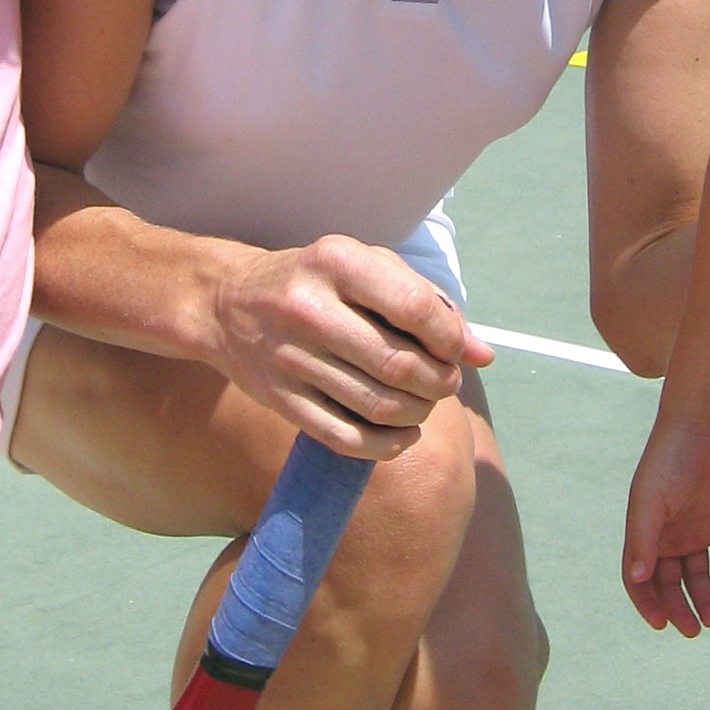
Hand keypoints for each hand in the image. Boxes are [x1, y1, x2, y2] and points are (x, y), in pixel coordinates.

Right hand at [210, 236, 494, 460]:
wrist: (226, 303)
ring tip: (423, 404)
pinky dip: (387, 446)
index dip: (449, 338)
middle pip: (400, 366)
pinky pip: (346, 439)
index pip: (415, 308)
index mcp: (336, 262)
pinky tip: (401, 434)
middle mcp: (309, 308)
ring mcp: (290, 358)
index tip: (452, 350)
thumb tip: (482, 355)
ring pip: (378, 407)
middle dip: (439, 383)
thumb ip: (429, 302)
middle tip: (444, 383)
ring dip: (418, 414)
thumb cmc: (316, 281)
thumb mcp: (367, 268)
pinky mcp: (279, 400)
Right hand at [622, 416, 709, 635]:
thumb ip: (642, 539)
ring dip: (705, 600)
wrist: (703, 428)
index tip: (662, 624)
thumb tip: (636, 579)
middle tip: (694, 630)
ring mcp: (696, 532)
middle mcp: (668, 537)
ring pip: (699, 577)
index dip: (648, 603)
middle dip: (679, 609)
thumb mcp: (650, 502)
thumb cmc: (668, 461)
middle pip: (671, 584)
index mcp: (644, 533)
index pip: (640, 579)